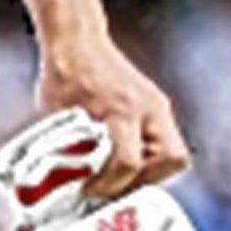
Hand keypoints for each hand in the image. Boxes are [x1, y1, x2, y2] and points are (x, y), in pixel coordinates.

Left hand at [37, 32, 188, 199]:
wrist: (76, 39)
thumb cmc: (64, 74)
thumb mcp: (56, 115)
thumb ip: (67, 148)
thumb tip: (68, 186)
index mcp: (120, 108)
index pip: (128, 161)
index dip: (109, 185)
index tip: (90, 191)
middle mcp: (148, 106)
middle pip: (171, 159)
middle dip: (146, 180)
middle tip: (118, 185)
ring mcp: (157, 105)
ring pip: (174, 154)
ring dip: (151, 171)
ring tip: (121, 174)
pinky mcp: (157, 106)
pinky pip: (166, 141)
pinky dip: (149, 156)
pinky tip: (123, 157)